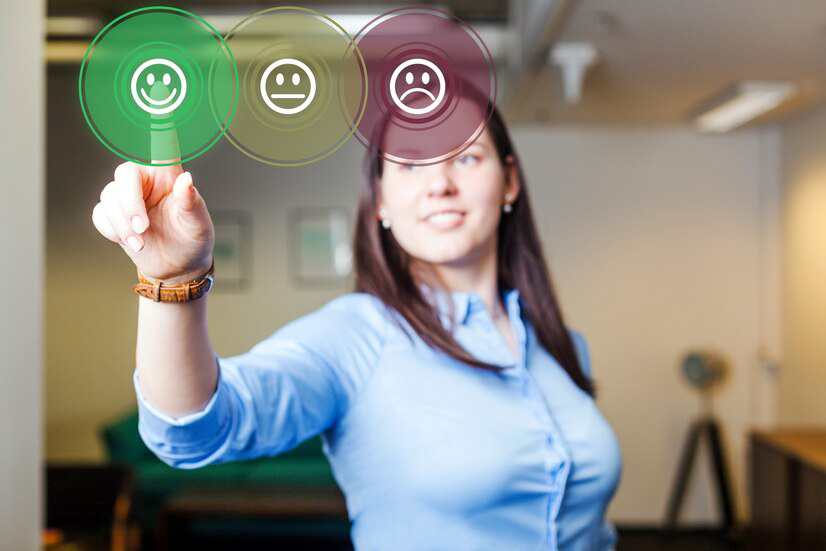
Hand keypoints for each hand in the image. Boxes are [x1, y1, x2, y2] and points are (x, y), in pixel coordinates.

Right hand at [91, 132, 214, 282]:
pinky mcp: (114, 215)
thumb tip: (186, 181)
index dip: (160, 120)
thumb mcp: (198, 224)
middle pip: (123, 175)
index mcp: (169, 176)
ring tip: (141, 242)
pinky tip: (129, 241)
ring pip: (109, 198)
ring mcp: (128, 198)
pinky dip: (112, 230)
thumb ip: (191, 202)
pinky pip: (100, 214)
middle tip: (143, 228)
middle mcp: (146, 181)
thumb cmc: (193, 240)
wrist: (177, 267)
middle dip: (128, 205)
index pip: (163, 145)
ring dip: (122, 224)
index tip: (159, 90)